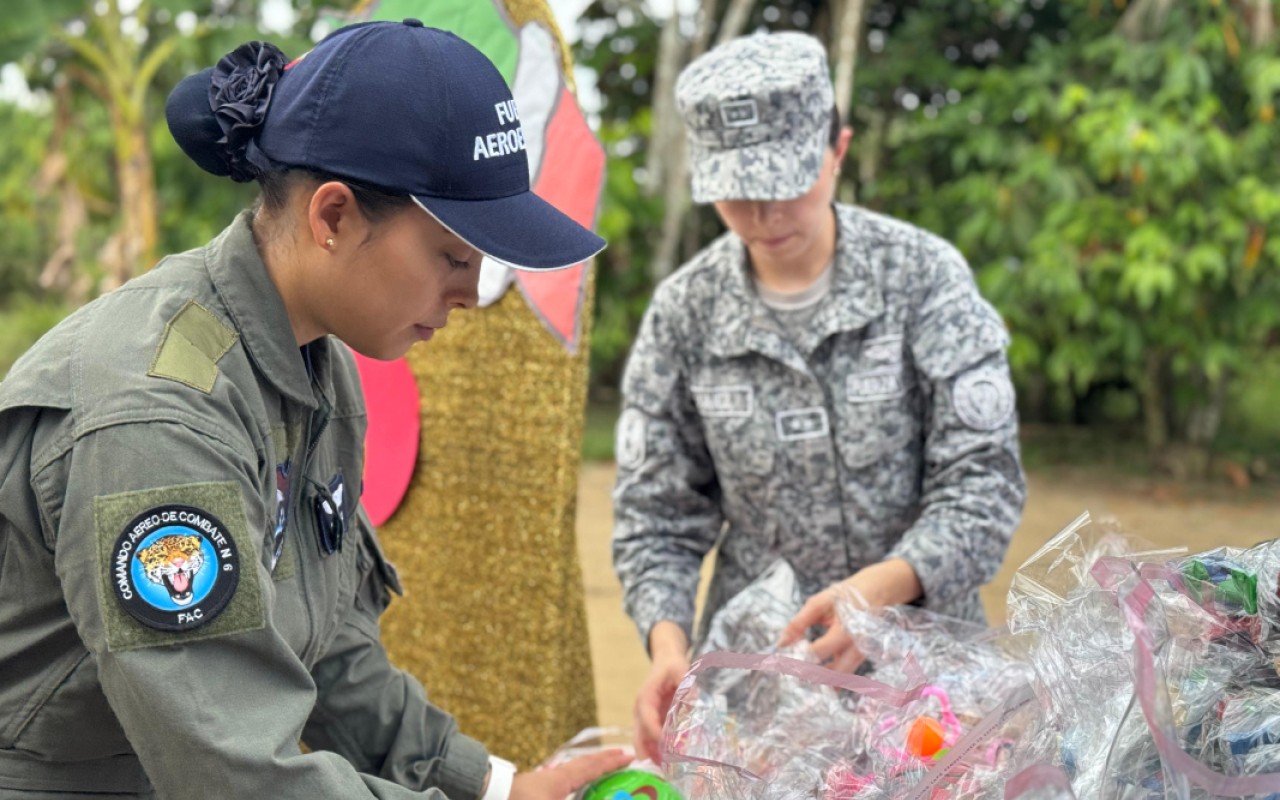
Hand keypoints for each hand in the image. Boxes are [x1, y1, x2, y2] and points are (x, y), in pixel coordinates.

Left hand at [509, 749, 631, 799]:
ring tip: (603, 773)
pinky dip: (575, 783)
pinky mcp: (534, 793)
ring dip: (590, 772)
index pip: (592, 767)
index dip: (612, 762)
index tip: (630, 756)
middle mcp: (554, 778)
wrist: (485, 795)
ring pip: (573, 775)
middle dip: (604, 761)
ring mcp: (543, 785)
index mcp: (560, 779)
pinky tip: (575, 789)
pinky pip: (563, 784)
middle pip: (584, 766)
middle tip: (622, 757)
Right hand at [634, 621, 690, 763]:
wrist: (666, 661)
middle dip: (649, 750)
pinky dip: (656, 751)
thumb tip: (691, 707)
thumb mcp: (682, 671)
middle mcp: (640, 709)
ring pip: (642, 739)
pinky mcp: (651, 721)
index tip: (668, 745)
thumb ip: (687, 688)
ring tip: (667, 769)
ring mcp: (644, 716)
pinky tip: (667, 762)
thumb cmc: (672, 666)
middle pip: (639, 733)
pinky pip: (649, 739)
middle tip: (663, 766)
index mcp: (645, 696)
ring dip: (652, 754)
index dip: (655, 732)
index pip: (646, 717)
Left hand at [777, 559, 922, 672]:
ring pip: (841, 678)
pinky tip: (817, 678)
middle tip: (792, 677)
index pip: (818, 652)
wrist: (877, 592)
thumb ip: (799, 623)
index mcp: (845, 630)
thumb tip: (781, 644)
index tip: (785, 659)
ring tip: (802, 680)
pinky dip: (832, 678)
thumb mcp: (819, 603)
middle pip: (833, 674)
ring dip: (821, 682)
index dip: (800, 657)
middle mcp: (856, 647)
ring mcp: (861, 654)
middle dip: (811, 678)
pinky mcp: (861, 658)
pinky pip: (846, 674)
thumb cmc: (845, 596)